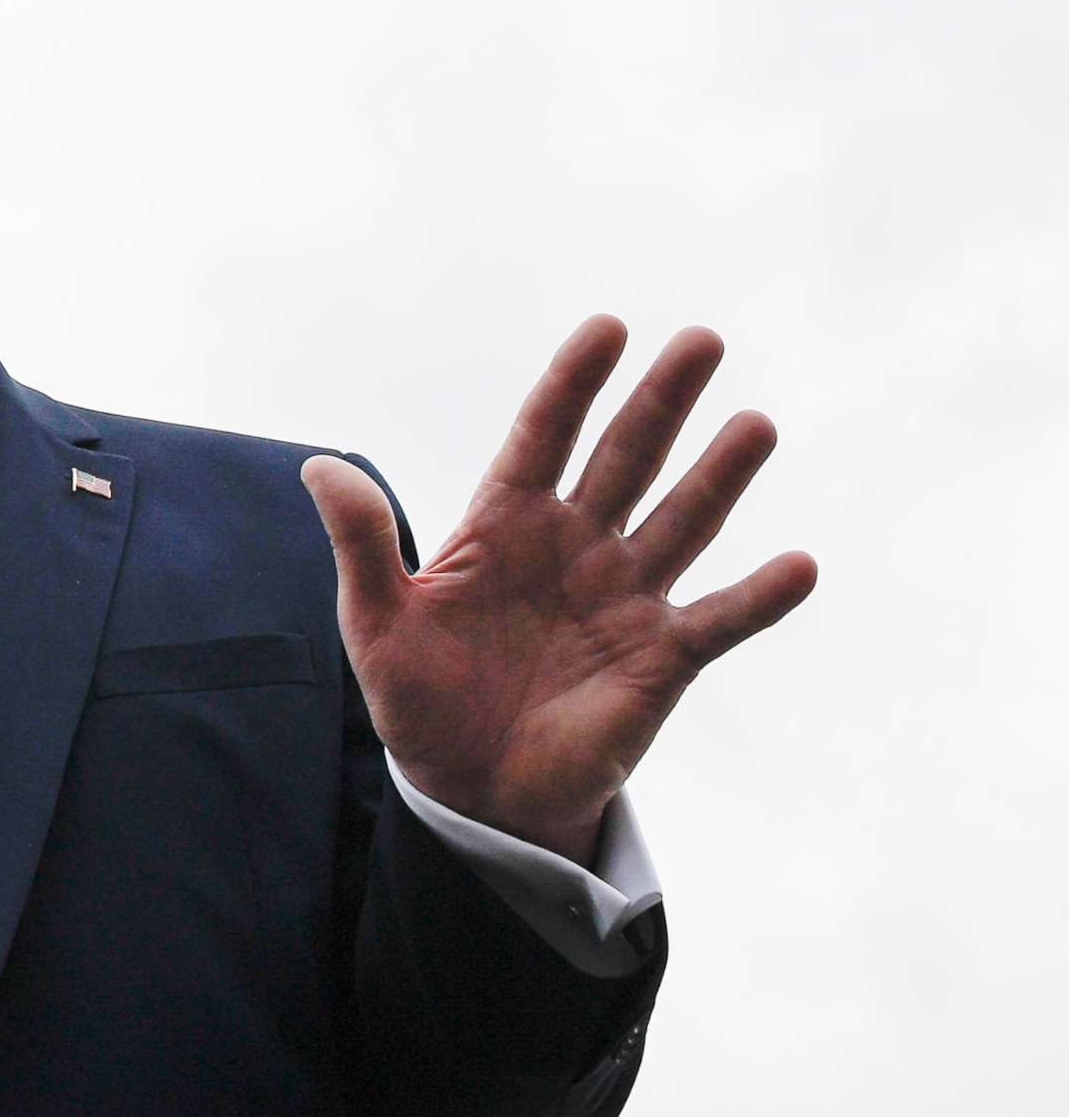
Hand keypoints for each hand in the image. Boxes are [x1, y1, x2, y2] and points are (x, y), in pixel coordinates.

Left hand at [299, 315, 817, 863]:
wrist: (468, 788)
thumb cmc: (421, 697)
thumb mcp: (376, 621)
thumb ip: (361, 543)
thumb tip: (318, 467)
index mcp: (505, 525)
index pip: (544, 437)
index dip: (573, 384)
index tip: (607, 328)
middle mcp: (575, 546)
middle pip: (625, 459)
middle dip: (661, 402)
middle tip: (701, 340)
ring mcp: (624, 598)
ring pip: (681, 521)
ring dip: (720, 476)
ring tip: (755, 424)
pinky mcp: (661, 658)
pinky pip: (719, 621)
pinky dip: (759, 597)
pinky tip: (799, 564)